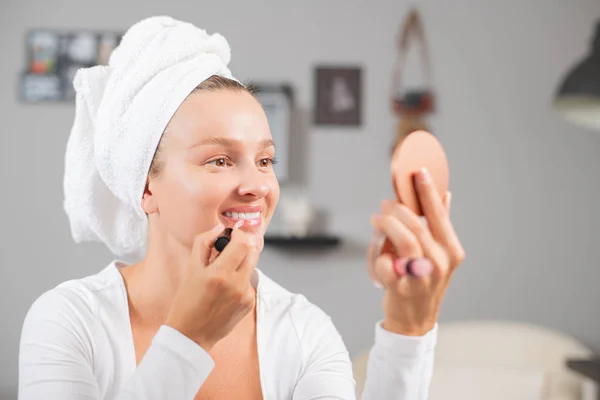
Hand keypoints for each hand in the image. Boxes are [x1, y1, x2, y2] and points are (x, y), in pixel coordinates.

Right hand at [165, 223, 261, 350]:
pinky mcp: (249, 303)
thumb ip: (204, 243)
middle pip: (252, 252)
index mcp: (220, 274)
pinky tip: (227, 289)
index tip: (233, 232)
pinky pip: (249, 282)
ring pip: (251, 266)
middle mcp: (237, 284)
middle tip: (230, 248)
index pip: (242, 243)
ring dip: (242, 263)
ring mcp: (245, 295)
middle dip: (243, 246)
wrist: (191, 334)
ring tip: (224, 272)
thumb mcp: (191, 269)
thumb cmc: (187, 301)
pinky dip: (241, 279)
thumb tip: (219, 228)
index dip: (239, 234)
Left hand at [368, 167, 465, 335]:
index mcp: (452, 251)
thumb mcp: (439, 255)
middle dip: (398, 209)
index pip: (439, 215)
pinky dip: (377, 256)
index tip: (418, 173)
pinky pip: (385, 263)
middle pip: (417, 226)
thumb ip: (440, 225)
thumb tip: (446, 194)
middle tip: (385, 203)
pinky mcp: (401, 287)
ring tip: (377, 219)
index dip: (428, 192)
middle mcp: (440, 263)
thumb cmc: (425, 281)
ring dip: (387, 225)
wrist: (415, 320)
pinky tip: (377, 255)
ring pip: (404, 240)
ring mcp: (422, 276)